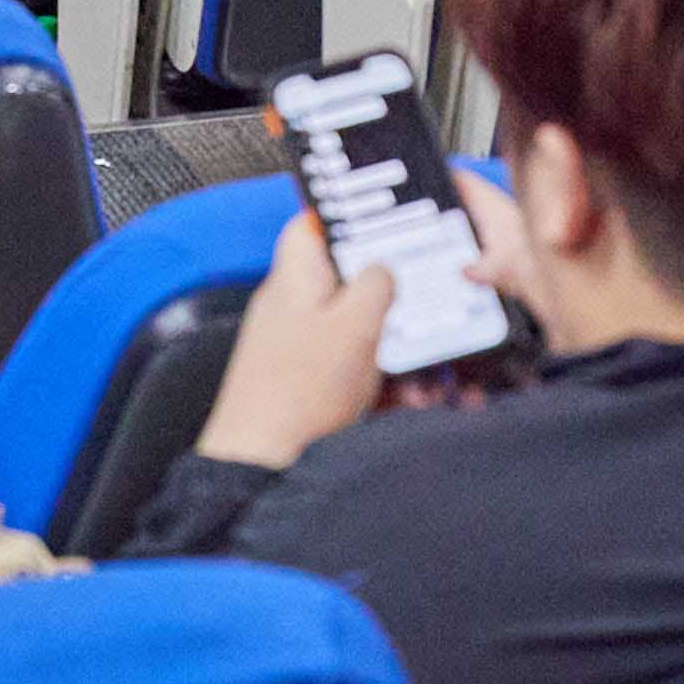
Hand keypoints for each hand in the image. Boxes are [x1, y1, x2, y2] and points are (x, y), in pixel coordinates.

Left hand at [194, 209, 398, 470]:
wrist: (261, 465)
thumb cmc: (295, 395)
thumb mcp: (354, 326)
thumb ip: (375, 284)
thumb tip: (384, 267)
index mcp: (294, 280)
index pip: (312, 225)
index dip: (348, 219)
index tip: (387, 224)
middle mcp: (291, 309)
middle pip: (346, 284)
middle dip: (390, 303)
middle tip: (420, 314)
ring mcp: (296, 348)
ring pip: (356, 333)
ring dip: (393, 351)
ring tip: (421, 379)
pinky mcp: (306, 386)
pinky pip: (352, 372)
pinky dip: (381, 384)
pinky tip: (405, 403)